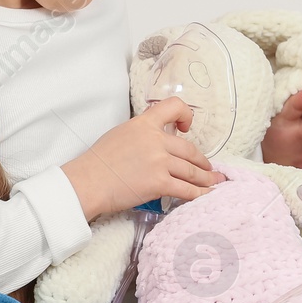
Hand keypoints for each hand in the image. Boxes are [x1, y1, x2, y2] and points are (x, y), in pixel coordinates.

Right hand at [60, 96, 226, 218]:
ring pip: (192, 170)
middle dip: (202, 161)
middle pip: (189, 149)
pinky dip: (199, 194)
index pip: (173, 107)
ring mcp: (159, 161)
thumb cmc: (98, 162)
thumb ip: (142, 134)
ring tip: (214, 182)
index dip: (186, 115)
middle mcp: (155, 140)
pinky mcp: (159, 183)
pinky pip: (186, 189)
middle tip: (208, 168)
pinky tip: (205, 195)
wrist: (87, 182)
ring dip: (205, 178)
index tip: (188, 126)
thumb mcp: (121, 134)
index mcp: (144, 124)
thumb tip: (156, 141)